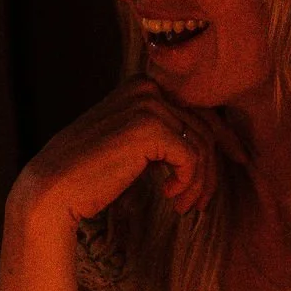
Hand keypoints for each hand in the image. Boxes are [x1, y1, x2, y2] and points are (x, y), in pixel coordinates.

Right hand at [13, 77, 231, 233]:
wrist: (54, 187)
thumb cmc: (91, 173)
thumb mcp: (133, 143)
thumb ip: (165, 133)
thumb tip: (217, 142)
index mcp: (142, 85)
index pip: (199, 110)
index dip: (222, 140)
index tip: (236, 162)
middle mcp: (147, 86)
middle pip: (204, 127)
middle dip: (210, 170)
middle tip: (200, 202)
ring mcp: (148, 104)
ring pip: (202, 145)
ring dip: (198, 183)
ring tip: (183, 205)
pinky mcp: (149, 128)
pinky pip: (192, 158)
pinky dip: (187, 182)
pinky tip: (168, 196)